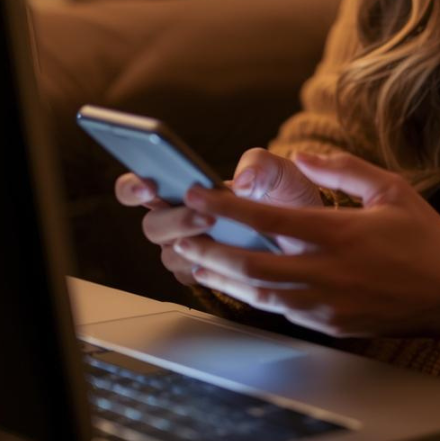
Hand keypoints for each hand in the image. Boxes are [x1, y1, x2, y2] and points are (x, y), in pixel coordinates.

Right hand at [113, 149, 324, 285]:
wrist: (307, 230)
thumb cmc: (283, 194)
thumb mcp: (277, 169)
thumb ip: (259, 165)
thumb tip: (242, 182)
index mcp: (184, 188)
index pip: (139, 187)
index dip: (132, 187)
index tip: (147, 184)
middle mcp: (178, 218)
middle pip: (152, 225)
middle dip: (175, 220)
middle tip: (205, 216)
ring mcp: (189, 247)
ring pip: (169, 253)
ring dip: (191, 245)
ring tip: (219, 233)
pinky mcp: (203, 272)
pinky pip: (191, 276)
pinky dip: (205, 268)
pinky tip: (227, 259)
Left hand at [174, 151, 439, 339]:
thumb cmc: (424, 237)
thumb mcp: (390, 188)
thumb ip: (343, 169)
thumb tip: (301, 156)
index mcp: (339, 234)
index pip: (268, 220)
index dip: (226, 207)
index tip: (198, 194)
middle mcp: (326, 272)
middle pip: (250, 265)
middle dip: (209, 250)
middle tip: (179, 236)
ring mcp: (326, 304)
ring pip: (258, 294)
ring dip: (221, 277)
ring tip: (193, 261)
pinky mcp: (330, 325)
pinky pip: (280, 311)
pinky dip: (251, 296)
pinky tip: (234, 284)